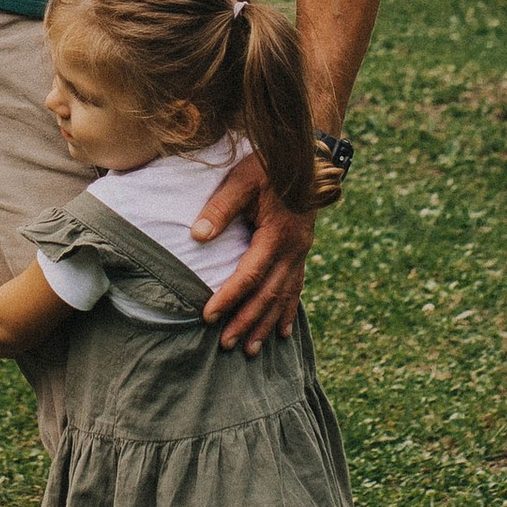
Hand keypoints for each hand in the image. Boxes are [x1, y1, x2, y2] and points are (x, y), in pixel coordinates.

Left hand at [195, 147, 315, 352]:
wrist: (309, 157)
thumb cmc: (270, 166)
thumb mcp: (242, 180)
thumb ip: (220, 208)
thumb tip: (197, 235)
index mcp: (276, 235)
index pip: (249, 275)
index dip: (229, 297)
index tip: (208, 315)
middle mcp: (293, 250)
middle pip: (268, 294)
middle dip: (247, 321)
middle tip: (227, 344)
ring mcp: (301, 253)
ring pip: (283, 297)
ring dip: (266, 324)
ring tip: (251, 349)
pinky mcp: (302, 252)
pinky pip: (296, 288)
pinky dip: (287, 311)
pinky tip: (282, 331)